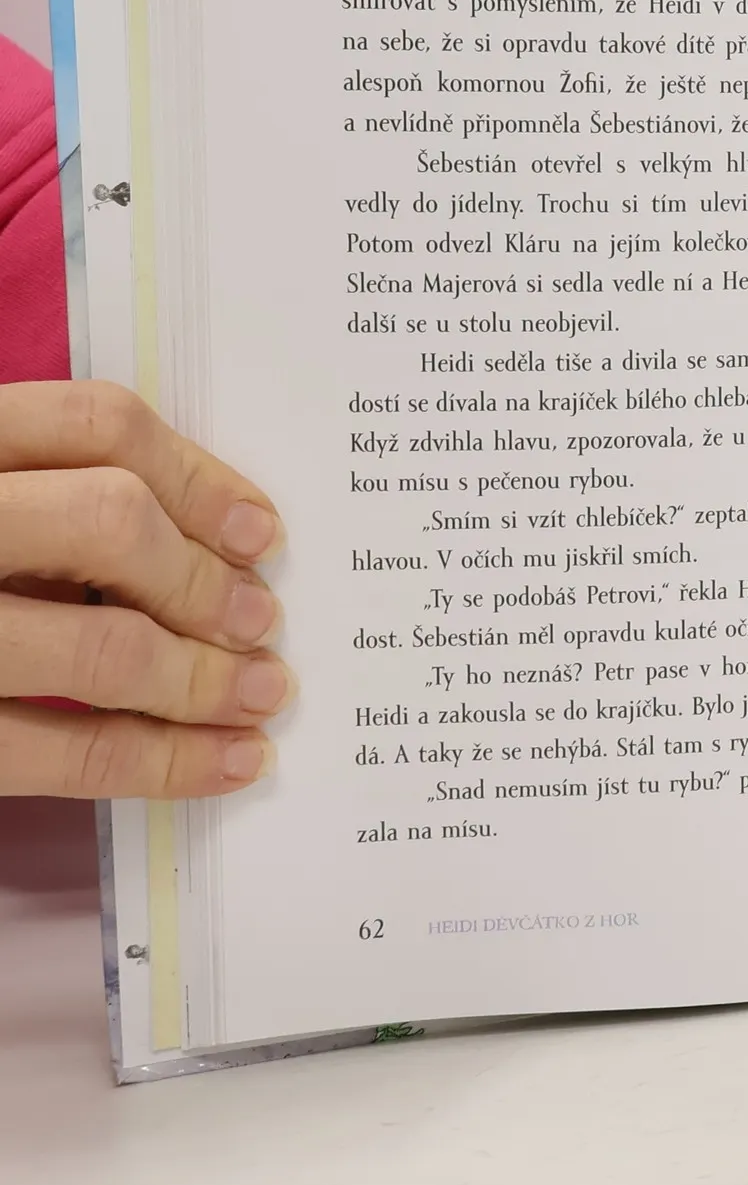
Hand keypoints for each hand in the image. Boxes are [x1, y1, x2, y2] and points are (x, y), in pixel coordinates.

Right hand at [0, 382, 291, 796]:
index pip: (93, 422)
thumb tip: (215, 546)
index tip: (261, 532)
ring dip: (206, 678)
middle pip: (109, 520)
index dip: (198, 474)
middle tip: (261, 621)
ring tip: (264, 694)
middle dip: (203, 580)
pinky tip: (228, 763)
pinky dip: (165, 761)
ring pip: (102, 647)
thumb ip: (46, 497)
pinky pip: (68, 752)